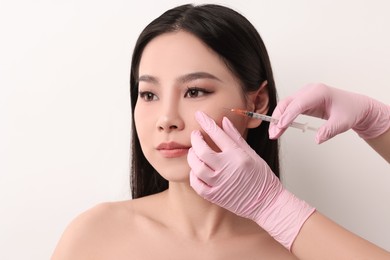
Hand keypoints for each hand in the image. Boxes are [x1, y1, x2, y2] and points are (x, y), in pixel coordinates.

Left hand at [187, 111, 314, 249]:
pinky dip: (193, 175)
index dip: (206, 122)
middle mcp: (228, 168)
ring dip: (192, 156)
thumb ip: (235, 137)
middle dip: (196, 139)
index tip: (199, 115)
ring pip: (197, 167)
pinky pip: (196, 184)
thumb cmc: (261, 177)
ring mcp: (220, 183)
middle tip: (196, 135)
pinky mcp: (215, 196)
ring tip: (195, 151)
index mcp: (238, 156)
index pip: (218, 134)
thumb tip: (224, 120)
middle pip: (202, 150)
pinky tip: (197, 169)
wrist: (267, 203)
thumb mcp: (251, 153)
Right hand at [268, 83, 389, 142]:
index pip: (299, 103)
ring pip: (285, 106)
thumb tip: (317, 139)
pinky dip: (283, 118)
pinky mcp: (304, 101)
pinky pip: (289, 109)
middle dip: (278, 118)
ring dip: (278, 119)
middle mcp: (309, 91)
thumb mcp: (342, 123)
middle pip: (287, 103)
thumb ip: (329, 131)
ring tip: (274, 134)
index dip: (288, 115)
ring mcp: (305, 95)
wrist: (357, 107)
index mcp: (319, 92)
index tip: (281, 127)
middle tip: (273, 134)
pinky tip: (279, 128)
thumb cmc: (351, 111)